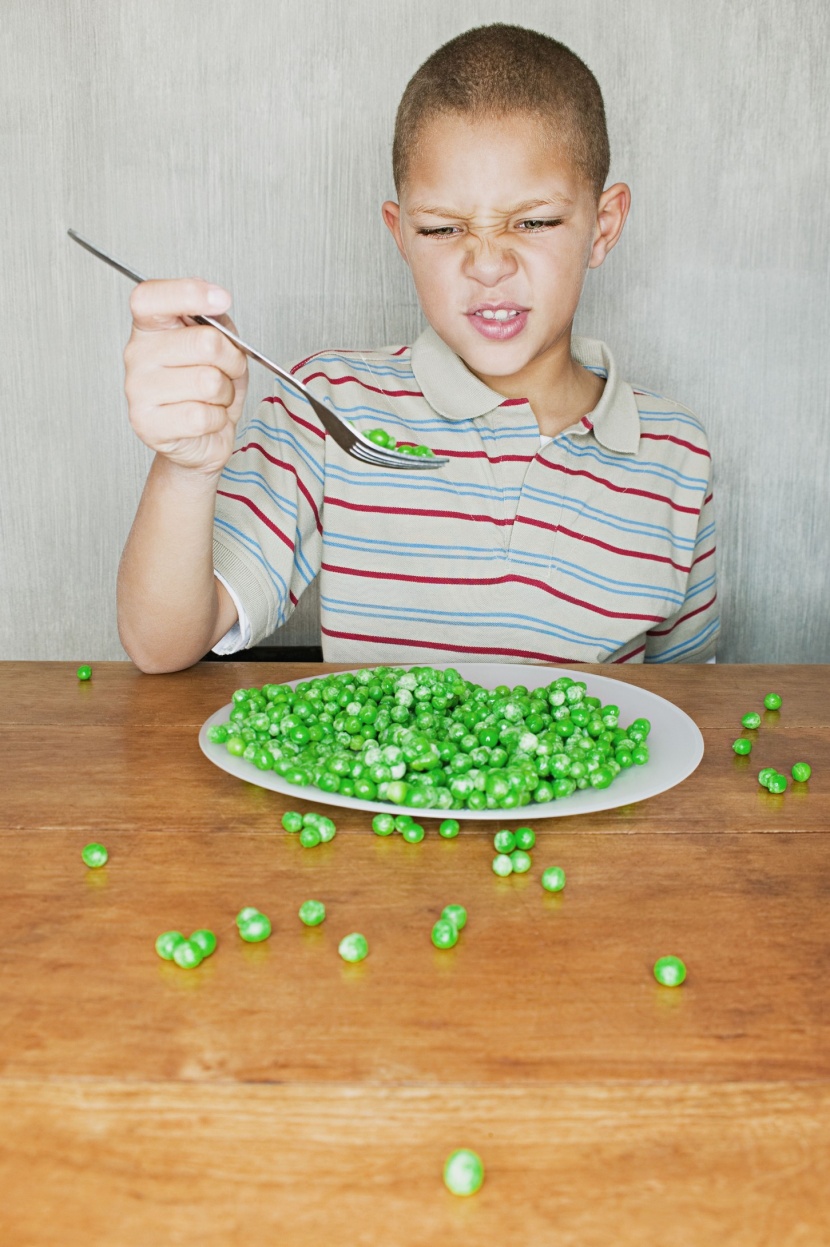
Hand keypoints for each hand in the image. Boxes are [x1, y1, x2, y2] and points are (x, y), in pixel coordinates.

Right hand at [123, 278, 248, 475]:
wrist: (203, 438)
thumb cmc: (209, 390)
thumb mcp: (222, 346)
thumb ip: (217, 322)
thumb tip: (215, 306)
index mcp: (150, 328)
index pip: (151, 297)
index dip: (188, 293)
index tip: (221, 299)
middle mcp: (138, 354)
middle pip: (204, 342)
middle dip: (231, 360)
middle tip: (227, 371)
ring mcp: (138, 389)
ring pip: (208, 382)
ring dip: (225, 393)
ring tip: (213, 398)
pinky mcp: (147, 423)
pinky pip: (202, 415)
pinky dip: (217, 419)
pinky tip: (205, 418)